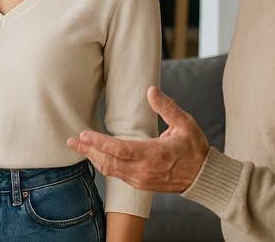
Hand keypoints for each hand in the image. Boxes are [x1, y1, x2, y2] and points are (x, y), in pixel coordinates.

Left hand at [66, 86, 208, 192]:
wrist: (204, 178)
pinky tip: (95, 156)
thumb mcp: (186, 124)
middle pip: (108, 161)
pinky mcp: (140, 184)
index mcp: (154, 155)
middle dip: (88, 150)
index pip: (120, 150)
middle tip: (70, 141)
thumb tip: (151, 90)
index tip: (82, 135)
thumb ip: (167, 108)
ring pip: (110, 170)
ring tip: (77, 146)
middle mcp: (143, 170)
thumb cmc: (195, 149)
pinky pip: (116, 175)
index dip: (99, 143)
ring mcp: (141, 180)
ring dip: (93, 157)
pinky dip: (103, 164)